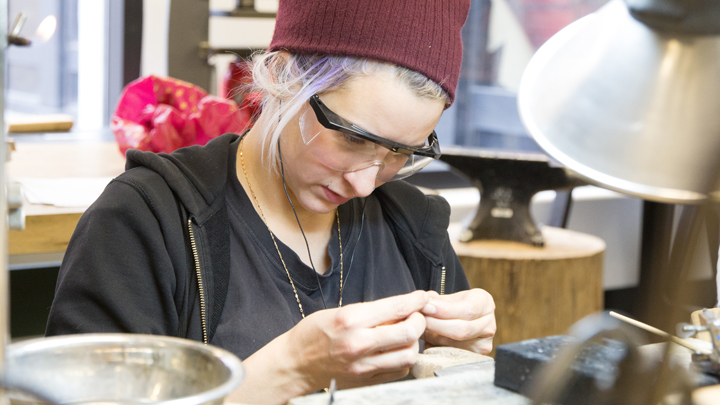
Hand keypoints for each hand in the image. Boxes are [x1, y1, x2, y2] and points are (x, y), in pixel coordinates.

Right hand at [285, 290, 428, 390]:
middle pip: (409, 332)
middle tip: (417, 316)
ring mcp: (364, 366)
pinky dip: (404, 359)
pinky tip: (396, 351)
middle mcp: (359, 343)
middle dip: (420, 321)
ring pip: (409, 354)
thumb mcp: (339, 312)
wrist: (295, 363)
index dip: (416, 300)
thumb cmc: (314, 333)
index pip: (396, 307)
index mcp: (351, 319)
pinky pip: (399, 371)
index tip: (422, 297)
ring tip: (406, 335)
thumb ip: (371, 312)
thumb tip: (402, 308)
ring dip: (414, 342)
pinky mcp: (366, 381)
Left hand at [421, 289, 495, 353]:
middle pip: (462, 330)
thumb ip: (436, 300)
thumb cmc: (454, 306)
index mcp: (485, 303)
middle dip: (436, 325)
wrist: (463, 319)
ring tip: (420, 328)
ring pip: (455, 345)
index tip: (425, 307)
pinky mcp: (475, 357)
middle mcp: (489, 325)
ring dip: (433, 337)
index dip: (444, 310)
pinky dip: (436, 347)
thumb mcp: (448, 297)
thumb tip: (424, 303)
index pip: (467, 310)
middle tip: (418, 320)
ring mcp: (484, 344)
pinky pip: (451, 355)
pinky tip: (427, 339)